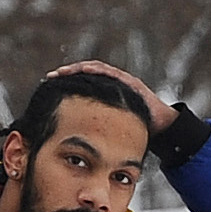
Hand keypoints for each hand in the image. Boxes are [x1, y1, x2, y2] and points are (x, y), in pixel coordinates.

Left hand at [47, 58, 174, 135]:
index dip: (66, 82)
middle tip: (51, 76)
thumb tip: (73, 143)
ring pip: (97, 70)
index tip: (49, 84)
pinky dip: (99, 71)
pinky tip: (86, 70)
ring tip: (64, 71)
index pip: (81, 83)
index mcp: (104, 95)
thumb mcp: (108, 130)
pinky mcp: (131, 83)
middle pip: (86, 73)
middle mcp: (112, 85)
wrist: (161, 128)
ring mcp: (122, 82)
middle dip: (68, 73)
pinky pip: (113, 74)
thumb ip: (94, 129)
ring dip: (79, 69)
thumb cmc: (134, 131)